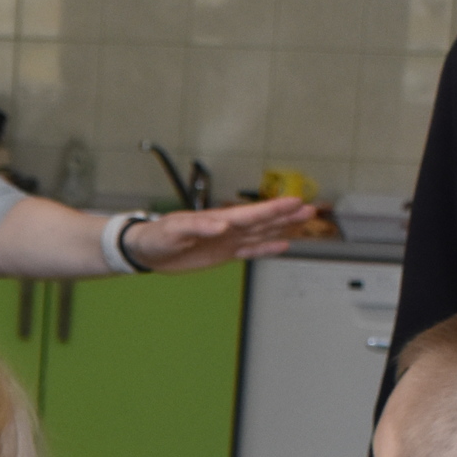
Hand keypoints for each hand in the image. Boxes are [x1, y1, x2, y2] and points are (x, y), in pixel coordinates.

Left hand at [125, 198, 316, 270]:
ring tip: (304, 220)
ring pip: (261, 233)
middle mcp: (227, 228)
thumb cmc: (156, 237)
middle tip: (309, 208)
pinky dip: (266, 248)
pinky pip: (249, 250)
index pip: (250, 214)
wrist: (146, 251)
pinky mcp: (223, 254)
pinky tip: (282, 245)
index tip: (293, 202)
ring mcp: (227, 241)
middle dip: (285, 215)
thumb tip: (222, 226)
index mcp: (217, 220)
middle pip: (262, 221)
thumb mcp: (173, 231)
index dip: (273, 209)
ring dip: (282, 228)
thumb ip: (197, 227)